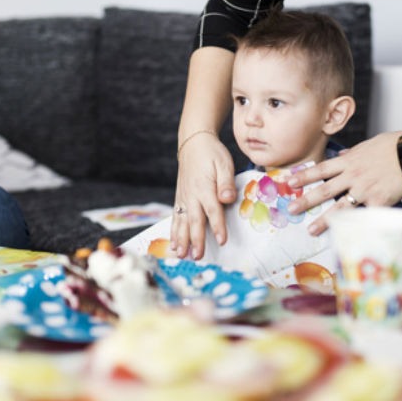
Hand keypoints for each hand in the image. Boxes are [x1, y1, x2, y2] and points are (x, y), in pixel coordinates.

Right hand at [171, 133, 236, 258]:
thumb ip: (226, 183)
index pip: (213, 210)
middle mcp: (191, 195)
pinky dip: (173, 232)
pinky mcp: (179, 198)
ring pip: (181, 222)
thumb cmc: (212, 154)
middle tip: (197, 256)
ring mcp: (183, 198)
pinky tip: (173, 244)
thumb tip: (228, 198)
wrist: (193, 144)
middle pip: (194, 221)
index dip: (218, 226)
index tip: (221, 241)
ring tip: (181, 255)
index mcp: (204, 188)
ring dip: (181, 239)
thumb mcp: (224, 164)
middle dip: (196, 240)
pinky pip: (175, 218)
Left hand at [285, 132, 401, 234]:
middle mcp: (353, 176)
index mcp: (350, 161)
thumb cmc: (395, 145)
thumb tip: (343, 154)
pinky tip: (347, 237)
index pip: (321, 169)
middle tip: (291, 209)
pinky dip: (357, 227)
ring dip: (324, 220)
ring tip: (311, 230)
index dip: (304, 176)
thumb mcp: (369, 144)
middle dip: (306, 200)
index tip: (290, 182)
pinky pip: (365, 217)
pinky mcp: (378, 201)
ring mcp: (365, 190)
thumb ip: (354, 152)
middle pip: (324, 190)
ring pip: (340, 207)